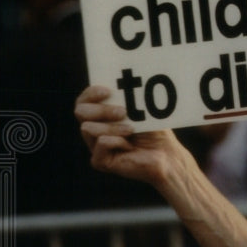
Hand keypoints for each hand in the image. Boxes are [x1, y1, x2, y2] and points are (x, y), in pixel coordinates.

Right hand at [74, 85, 189, 187]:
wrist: (166, 155)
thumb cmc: (155, 132)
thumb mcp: (141, 110)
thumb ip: (126, 99)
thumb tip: (118, 85)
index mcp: (100, 115)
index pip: (84, 101)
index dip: (91, 93)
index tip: (108, 90)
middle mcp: (94, 129)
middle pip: (81, 112)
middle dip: (101, 109)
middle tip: (123, 112)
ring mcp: (95, 146)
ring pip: (88, 128)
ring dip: (112, 127)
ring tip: (131, 130)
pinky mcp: (100, 161)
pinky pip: (100, 143)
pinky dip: (116, 141)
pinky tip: (129, 146)